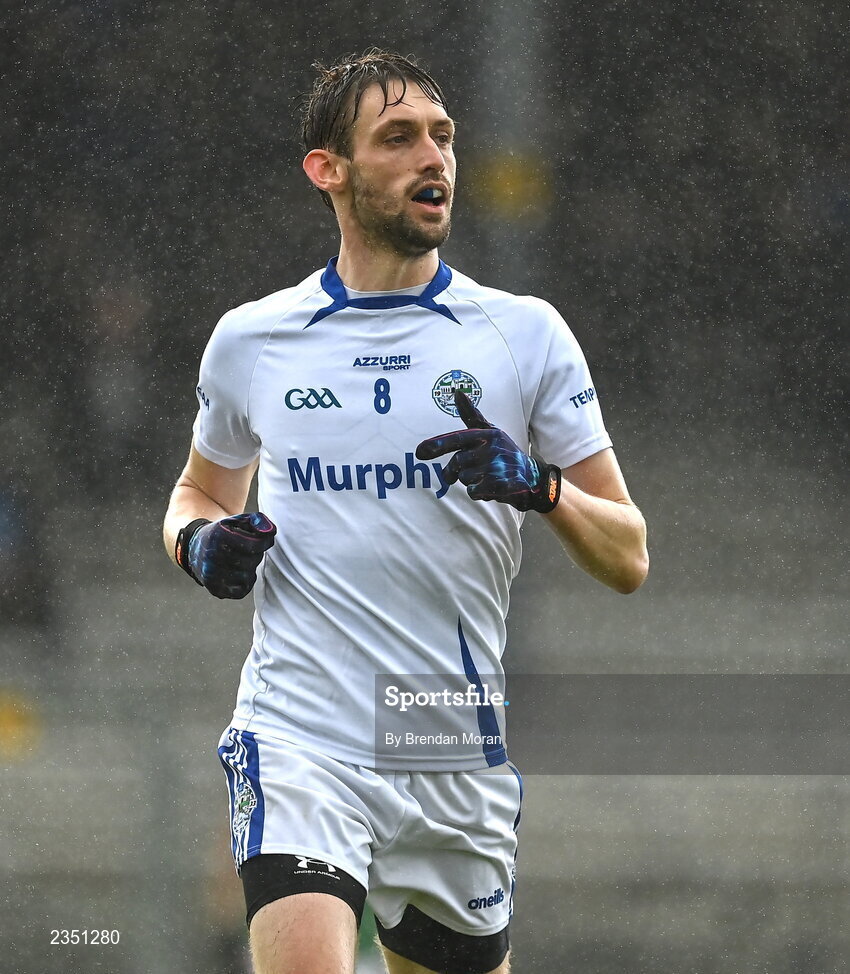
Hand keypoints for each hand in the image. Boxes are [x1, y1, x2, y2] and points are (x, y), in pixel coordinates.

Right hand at [178, 512, 276, 598]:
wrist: (195, 547)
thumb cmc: (222, 533)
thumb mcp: (237, 520)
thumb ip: (257, 520)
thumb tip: (271, 531)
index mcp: (219, 537)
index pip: (254, 545)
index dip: (265, 542)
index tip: (265, 539)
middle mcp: (213, 557)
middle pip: (252, 561)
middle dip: (256, 554)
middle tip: (248, 549)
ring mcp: (212, 575)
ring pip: (247, 576)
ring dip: (250, 569)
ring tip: (241, 559)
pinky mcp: (215, 589)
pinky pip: (242, 590)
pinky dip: (244, 582)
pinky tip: (237, 572)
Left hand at [415, 390, 561, 512]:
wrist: (531, 477)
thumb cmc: (503, 452)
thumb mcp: (490, 431)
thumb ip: (471, 415)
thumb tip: (457, 392)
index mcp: (485, 434)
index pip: (456, 439)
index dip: (436, 446)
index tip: (419, 453)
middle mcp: (490, 449)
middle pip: (456, 464)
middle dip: (455, 472)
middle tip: (466, 472)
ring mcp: (496, 467)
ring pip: (464, 480)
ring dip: (471, 482)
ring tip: (487, 477)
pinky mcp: (500, 485)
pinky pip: (474, 493)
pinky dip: (479, 493)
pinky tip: (491, 487)